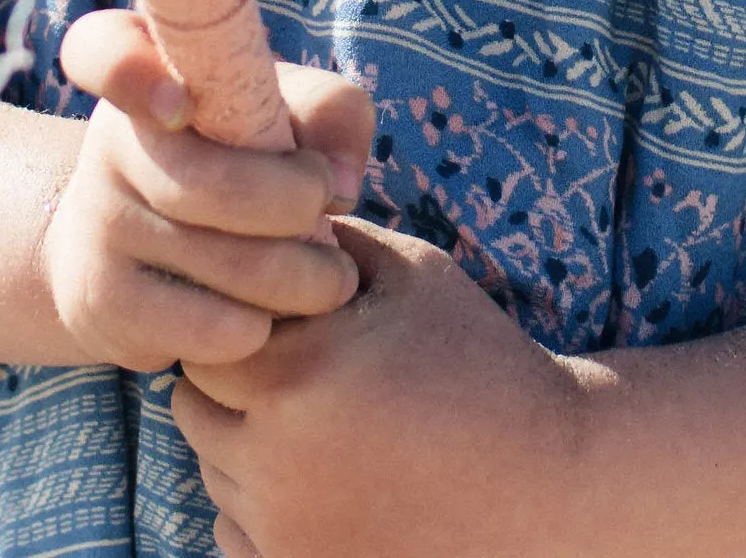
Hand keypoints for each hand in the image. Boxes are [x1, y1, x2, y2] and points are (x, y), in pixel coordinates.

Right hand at [39, 7, 374, 373]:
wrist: (127, 250)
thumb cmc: (230, 160)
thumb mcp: (277, 111)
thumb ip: (327, 111)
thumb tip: (339, 182)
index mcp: (142, 69)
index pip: (101, 48)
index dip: (128, 70)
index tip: (177, 103)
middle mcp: (106, 143)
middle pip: (218, 187)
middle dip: (302, 211)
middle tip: (331, 222)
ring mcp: (96, 225)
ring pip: (231, 266)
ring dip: (305, 282)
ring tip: (326, 280)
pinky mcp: (99, 301)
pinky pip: (211, 330)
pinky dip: (262, 328)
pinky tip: (269, 314)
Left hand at [173, 218, 600, 557]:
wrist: (551, 486)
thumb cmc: (483, 363)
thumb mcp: (416, 275)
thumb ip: (330, 240)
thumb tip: (261, 218)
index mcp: (296, 375)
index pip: (208, 335)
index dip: (249, 322)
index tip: (299, 323)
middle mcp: (274, 461)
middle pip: (194, 405)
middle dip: (240, 382)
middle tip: (314, 375)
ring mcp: (283, 530)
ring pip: (211, 469)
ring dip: (249, 444)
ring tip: (335, 427)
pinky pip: (232, 529)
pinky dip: (264, 504)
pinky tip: (333, 480)